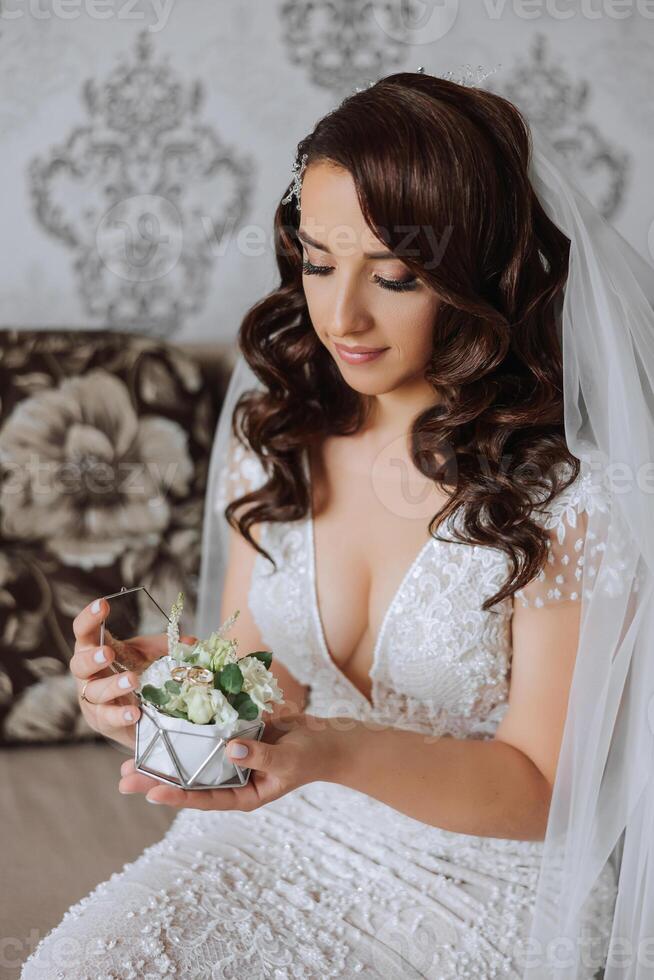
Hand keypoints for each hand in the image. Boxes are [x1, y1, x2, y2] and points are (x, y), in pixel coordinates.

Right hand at [70, 597, 197, 750]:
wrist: (136, 713)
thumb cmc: (138, 676)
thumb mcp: (151, 656)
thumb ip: (168, 646)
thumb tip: (192, 642)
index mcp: (96, 651)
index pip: (84, 632)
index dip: (89, 618)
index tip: (102, 604)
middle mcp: (88, 675)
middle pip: (78, 664)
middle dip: (92, 658)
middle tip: (108, 653)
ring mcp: (92, 699)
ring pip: (94, 692)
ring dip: (113, 685)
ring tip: (132, 680)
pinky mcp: (102, 721)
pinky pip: (107, 718)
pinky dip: (120, 715)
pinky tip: (134, 712)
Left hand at [118, 712, 339, 808]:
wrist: (326, 740)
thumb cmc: (310, 757)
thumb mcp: (286, 760)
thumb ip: (259, 754)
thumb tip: (230, 748)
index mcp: (242, 793)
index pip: (204, 798)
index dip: (177, 794)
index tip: (150, 791)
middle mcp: (231, 777)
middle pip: (189, 779)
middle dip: (157, 776)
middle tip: (123, 776)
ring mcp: (230, 755)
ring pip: (192, 756)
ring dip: (165, 753)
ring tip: (132, 752)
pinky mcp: (234, 733)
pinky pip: (208, 732)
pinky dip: (188, 727)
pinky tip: (165, 721)